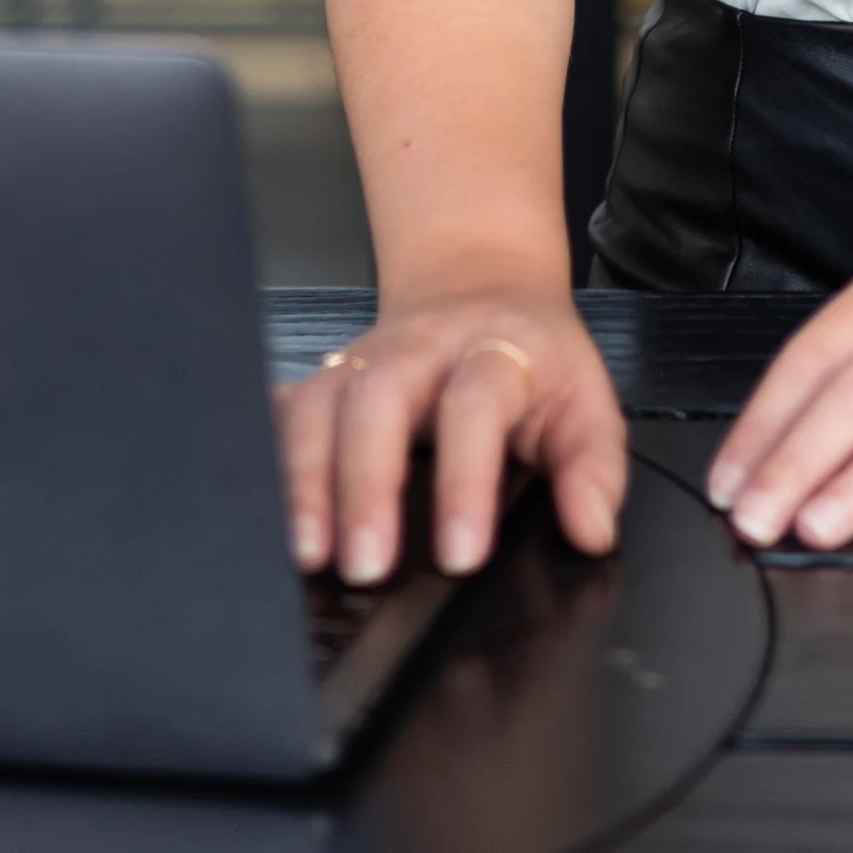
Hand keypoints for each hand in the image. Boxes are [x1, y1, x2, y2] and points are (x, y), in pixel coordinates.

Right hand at [274, 285, 626, 583]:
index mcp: (496, 347)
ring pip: (319, 402)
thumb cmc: (535, 360)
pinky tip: (257, 504)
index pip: (476, 403)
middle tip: (368, 566)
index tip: (461, 556)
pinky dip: (264, 455)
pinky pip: (283, 410)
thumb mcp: (587, 401)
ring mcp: (364, 357)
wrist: (482, 286)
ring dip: (306, 480)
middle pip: (380, 396)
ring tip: (307, 554)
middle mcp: (422, 346)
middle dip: (367, 483)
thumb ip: (595, 466)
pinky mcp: (324, 377)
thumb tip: (591, 529)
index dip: (466, 480)